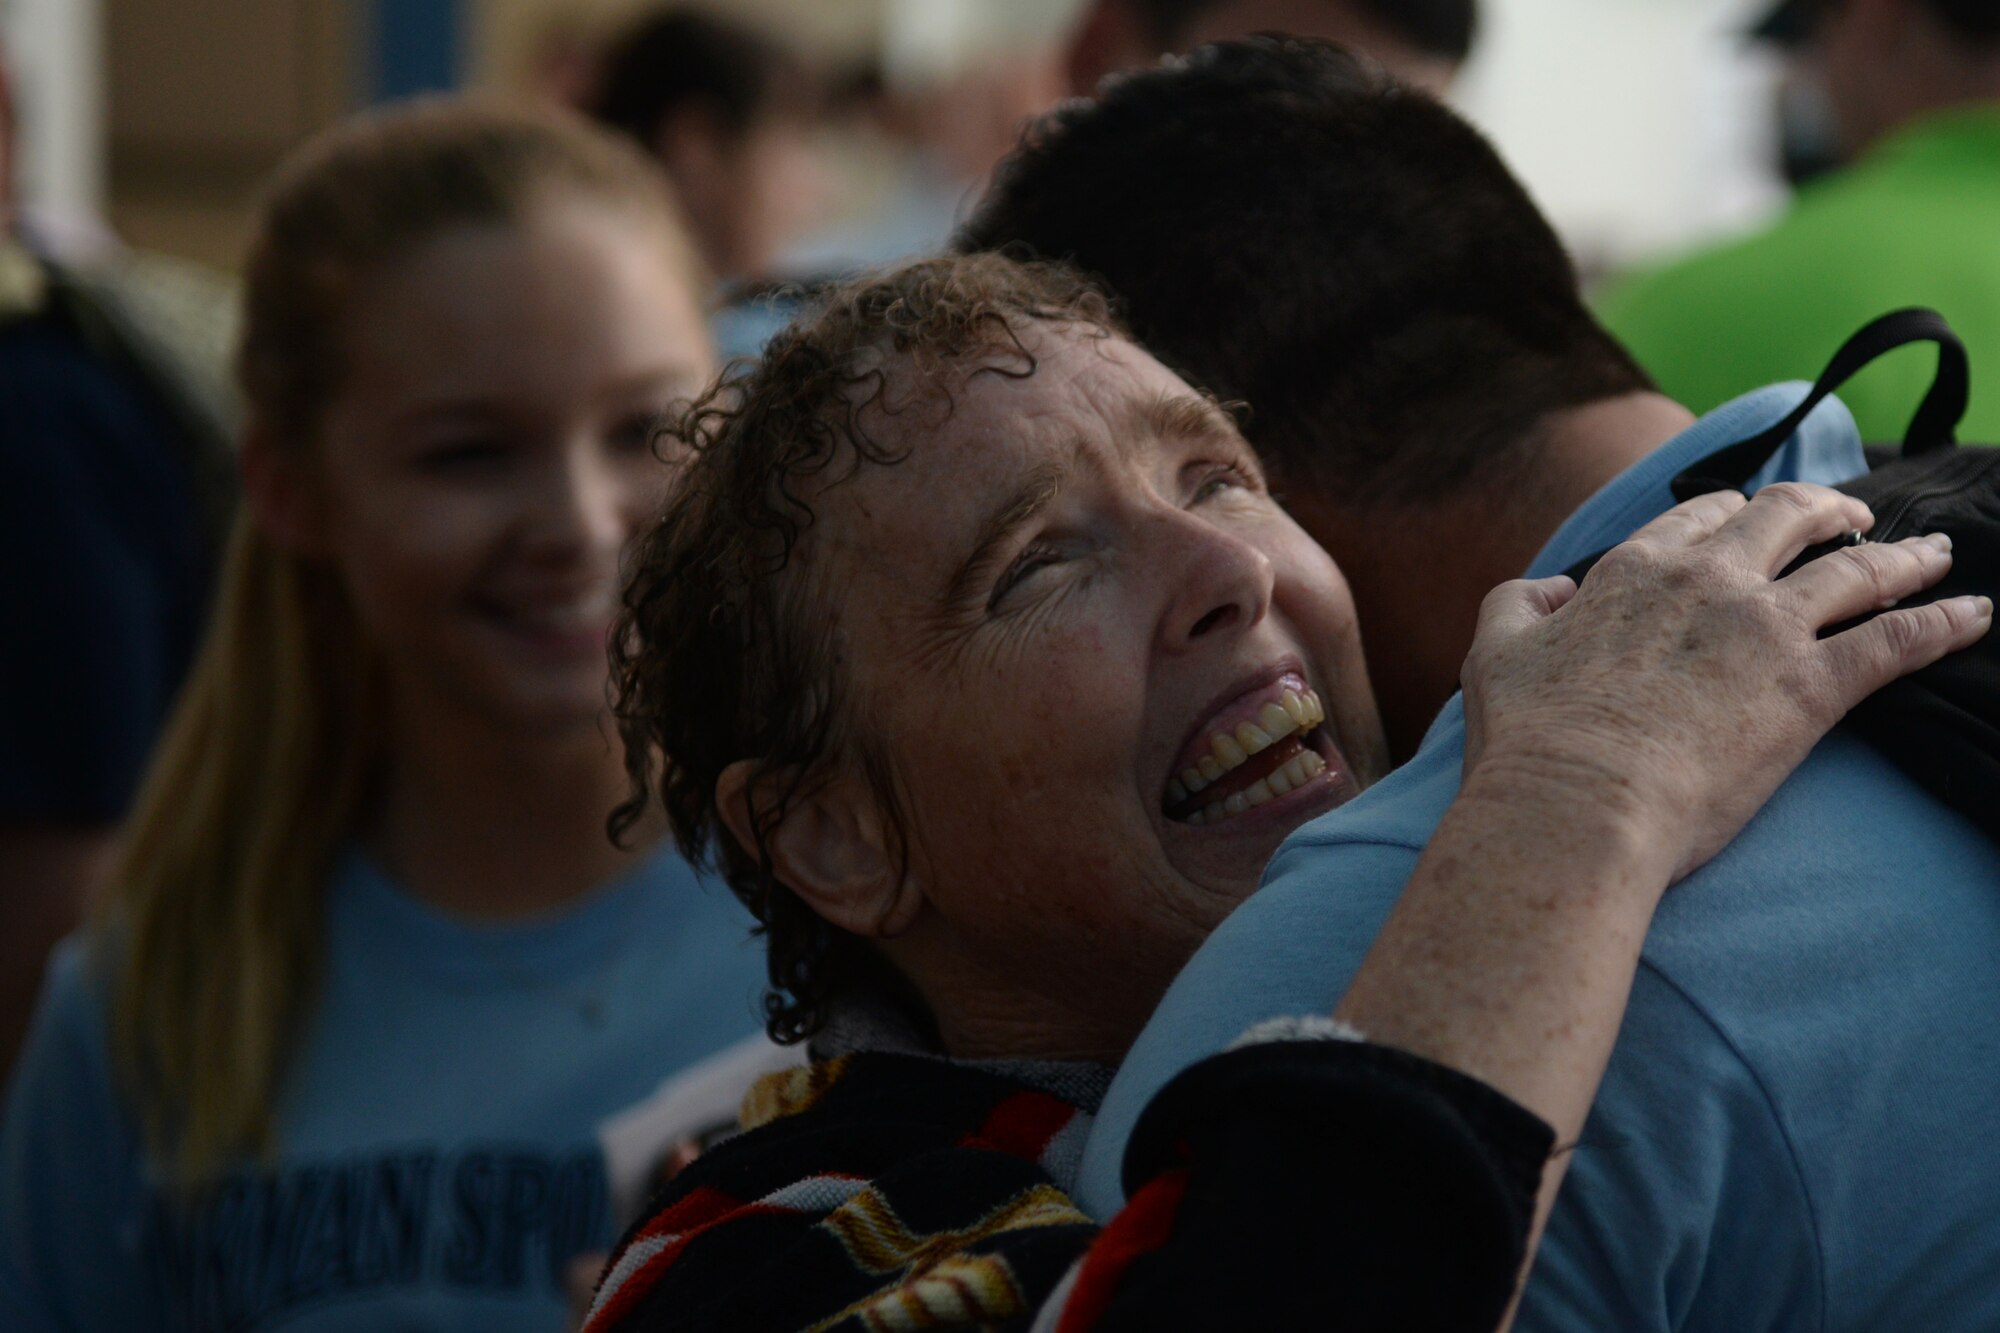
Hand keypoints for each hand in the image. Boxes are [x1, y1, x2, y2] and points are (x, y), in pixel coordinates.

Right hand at [1460, 483, 1990, 883]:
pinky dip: (1945, 624)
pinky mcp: (1812, 687)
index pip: (1701, 516)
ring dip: (1903, 558)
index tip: (1752, 522)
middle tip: (1855, 519)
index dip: (1734, 513)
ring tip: (1935, 556)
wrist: (1577, 806)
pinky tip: (1977, 616)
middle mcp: (1710, 581)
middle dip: (1829, 511)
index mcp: (1637, 569)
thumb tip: (1548, 590)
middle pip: (1789, 519)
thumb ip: (1518, 603)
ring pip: (1857, 571)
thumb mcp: (1495, 651)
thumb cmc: (1530, 740)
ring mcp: (1766, 629)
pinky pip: (1898, 641)